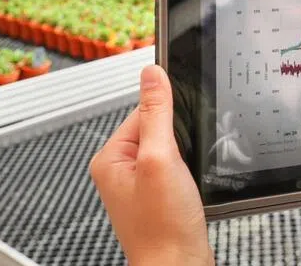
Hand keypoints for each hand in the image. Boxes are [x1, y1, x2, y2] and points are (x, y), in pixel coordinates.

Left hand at [90, 65, 211, 265]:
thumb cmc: (164, 228)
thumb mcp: (160, 159)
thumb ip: (156, 113)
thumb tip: (152, 73)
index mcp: (110, 157)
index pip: (142, 111)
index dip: (169, 117)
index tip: (183, 131)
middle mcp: (121, 170)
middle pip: (159, 128)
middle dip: (181, 140)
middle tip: (182, 166)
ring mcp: (141, 185)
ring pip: (172, 149)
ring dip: (187, 158)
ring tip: (184, 183)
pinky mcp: (160, 197)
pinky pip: (178, 169)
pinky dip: (190, 173)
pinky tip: (190, 189)